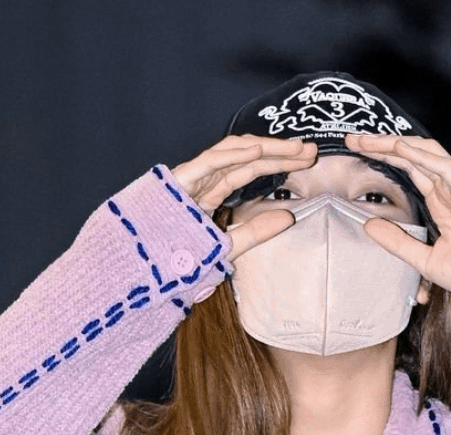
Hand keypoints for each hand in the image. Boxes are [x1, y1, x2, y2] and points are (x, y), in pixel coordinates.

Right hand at [171, 135, 317, 262]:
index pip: (251, 171)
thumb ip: (255, 232)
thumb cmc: (176, 261)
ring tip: (293, 148)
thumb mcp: (226, 248)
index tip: (308, 160)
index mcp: (211, 193)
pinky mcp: (178, 180)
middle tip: (311, 149)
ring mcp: (190, 178)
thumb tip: (289, 217)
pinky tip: (259, 150)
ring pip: (232, 154)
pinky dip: (233, 154)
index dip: (279, 163)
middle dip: (279, 152)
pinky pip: (209, 162)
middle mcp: (202, 180)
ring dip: (264, 148)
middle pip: (247, 159)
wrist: (140, 270)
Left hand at [344, 132, 450, 296]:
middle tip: (354, 138)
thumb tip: (369, 226)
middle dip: (384, 145)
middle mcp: (450, 190)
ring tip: (371, 140)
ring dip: (398, 144)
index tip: (356, 151)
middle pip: (414, 156)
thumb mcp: (424, 260)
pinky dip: (422, 156)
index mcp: (440, 203)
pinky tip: (400, 149)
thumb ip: (398, 242)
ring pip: (428, 154)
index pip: (409, 170)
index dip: (384, 158)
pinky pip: (446, 168)